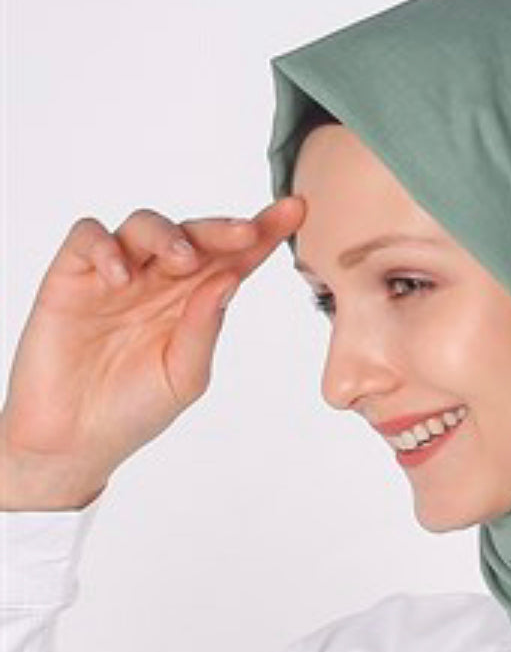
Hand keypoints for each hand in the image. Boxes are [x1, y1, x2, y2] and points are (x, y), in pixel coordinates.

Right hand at [0, 196, 306, 500]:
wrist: (76, 439)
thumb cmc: (134, 410)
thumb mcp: (184, 376)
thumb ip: (204, 329)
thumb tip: (229, 280)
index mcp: (193, 303)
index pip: (232, 260)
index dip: (263, 234)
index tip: (296, 212)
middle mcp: (158, 281)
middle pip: (194, 235)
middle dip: (223, 229)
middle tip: (247, 232)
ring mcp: (116, 275)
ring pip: (143, 226)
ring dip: (168, 234)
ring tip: (182, 258)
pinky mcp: (72, 276)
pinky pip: (88, 237)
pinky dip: (106, 247)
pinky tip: (121, 276)